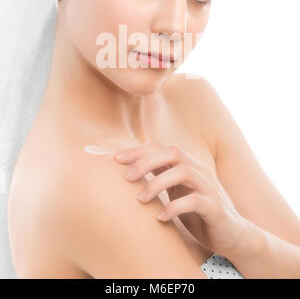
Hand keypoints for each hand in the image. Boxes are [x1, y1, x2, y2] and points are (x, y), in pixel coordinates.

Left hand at [113, 142, 247, 257]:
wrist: (231, 234)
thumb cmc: (197, 211)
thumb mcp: (176, 191)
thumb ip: (160, 177)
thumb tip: (128, 170)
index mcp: (186, 165)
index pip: (161, 148)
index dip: (139, 150)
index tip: (115, 158)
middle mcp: (198, 170)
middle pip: (173, 153)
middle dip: (146, 161)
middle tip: (126, 177)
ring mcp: (208, 187)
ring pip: (184, 172)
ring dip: (158, 183)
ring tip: (141, 199)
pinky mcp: (215, 207)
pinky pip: (195, 201)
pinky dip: (176, 207)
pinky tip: (161, 216)